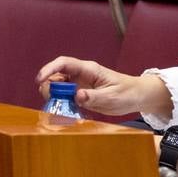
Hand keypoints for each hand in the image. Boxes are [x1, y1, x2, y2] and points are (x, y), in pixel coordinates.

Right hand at [36, 56, 172, 117]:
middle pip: (56, 76)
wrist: (137, 96)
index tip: (40, 80)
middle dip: (49, 87)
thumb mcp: (111, 97)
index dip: (49, 69)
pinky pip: (66, 98)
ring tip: (60, 109)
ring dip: (55, 98)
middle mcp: (81, 75)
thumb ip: (94, 97)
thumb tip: (77, 96)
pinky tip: (67, 113)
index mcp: (89, 70)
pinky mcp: (82, 95)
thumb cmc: (127, 92)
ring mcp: (81, 85)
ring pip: (59, 88)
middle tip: (52, 101)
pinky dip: (63, 105)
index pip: (64, 63)